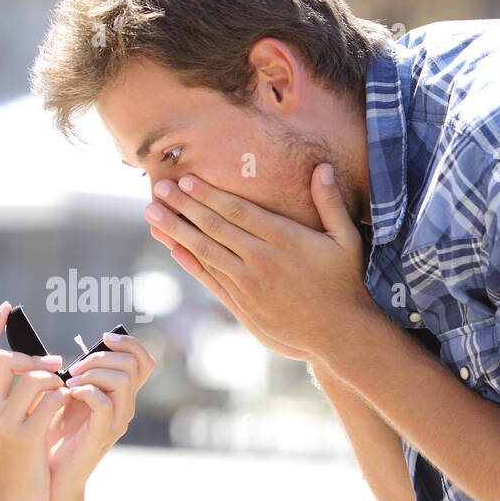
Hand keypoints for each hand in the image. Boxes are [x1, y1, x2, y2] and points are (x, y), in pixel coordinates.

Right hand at [0, 302, 69, 500]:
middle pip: (1, 360)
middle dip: (31, 357)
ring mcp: (5, 424)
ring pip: (32, 378)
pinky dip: (65, 397)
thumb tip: (36, 365)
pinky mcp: (26, 439)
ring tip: (64, 390)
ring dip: (54, 379)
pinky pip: (51, 400)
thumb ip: (13, 397)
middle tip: (55, 364)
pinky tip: (70, 405)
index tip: (6, 308)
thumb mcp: (5, 426)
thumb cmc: (17, 462)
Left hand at [45, 332, 155, 500]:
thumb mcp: (69, 396)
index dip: (129, 343)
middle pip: (133, 364)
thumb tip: (78, 351)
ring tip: (69, 381)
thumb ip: (81, 376)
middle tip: (73, 368)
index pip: (144, 361)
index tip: (103, 339)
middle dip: (100, 357)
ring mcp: (116, 421)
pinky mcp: (102, 434)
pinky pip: (104, 403)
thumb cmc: (55, 433)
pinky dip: (85, 391)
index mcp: (121, 395)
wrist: (50, 473)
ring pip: (122, 379)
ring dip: (92, 372)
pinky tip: (68, 394)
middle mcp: (125, 407)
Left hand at [144, 165, 376, 362]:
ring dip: (176, 232)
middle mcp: (261, 260)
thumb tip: (323, 168)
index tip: (186, 179)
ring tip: (152, 214)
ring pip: (205, 252)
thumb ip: (331, 203)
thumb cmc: (345, 281)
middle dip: (182, 206)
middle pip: (214, 228)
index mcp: (283, 239)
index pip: (237, 211)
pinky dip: (190, 262)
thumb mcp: (347, 239)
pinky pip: (210, 279)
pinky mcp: (243, 304)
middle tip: (157, 187)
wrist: (338, 333)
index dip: (208, 195)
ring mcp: (248, 284)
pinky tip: (173, 248)